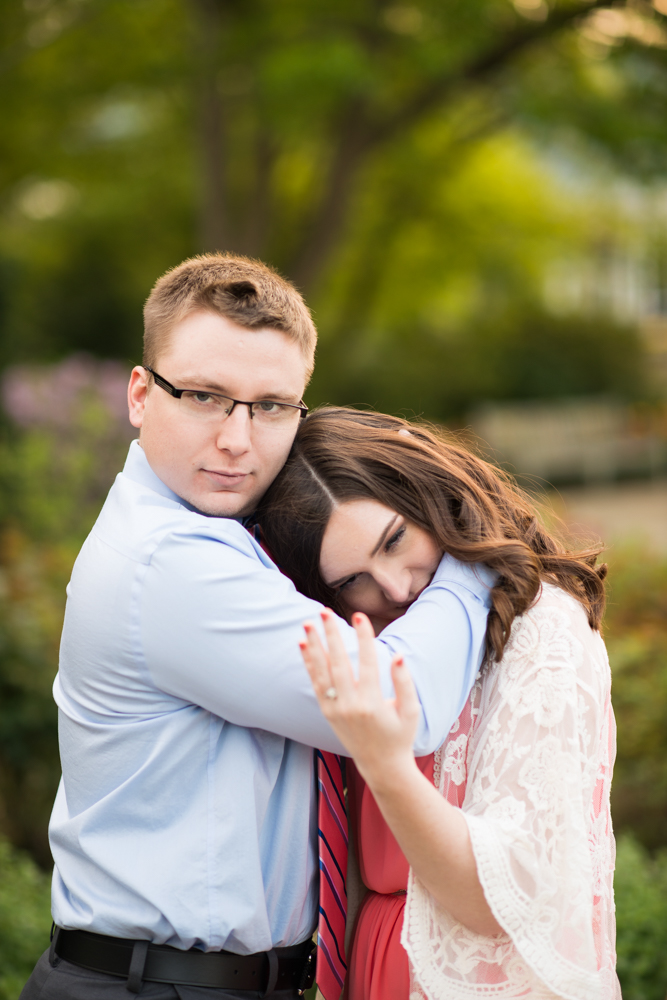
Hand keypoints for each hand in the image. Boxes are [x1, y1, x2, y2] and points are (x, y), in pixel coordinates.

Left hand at [300, 610, 419, 784]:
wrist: (381, 766)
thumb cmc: (400, 736)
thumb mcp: (411, 712)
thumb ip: (405, 683)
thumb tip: (398, 656)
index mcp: (373, 704)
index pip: (367, 663)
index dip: (363, 638)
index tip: (359, 616)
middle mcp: (350, 706)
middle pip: (338, 663)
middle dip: (331, 636)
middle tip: (325, 612)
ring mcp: (336, 709)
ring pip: (322, 672)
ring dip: (314, 646)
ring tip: (308, 623)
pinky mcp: (327, 712)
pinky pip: (316, 683)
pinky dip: (309, 664)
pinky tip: (304, 645)